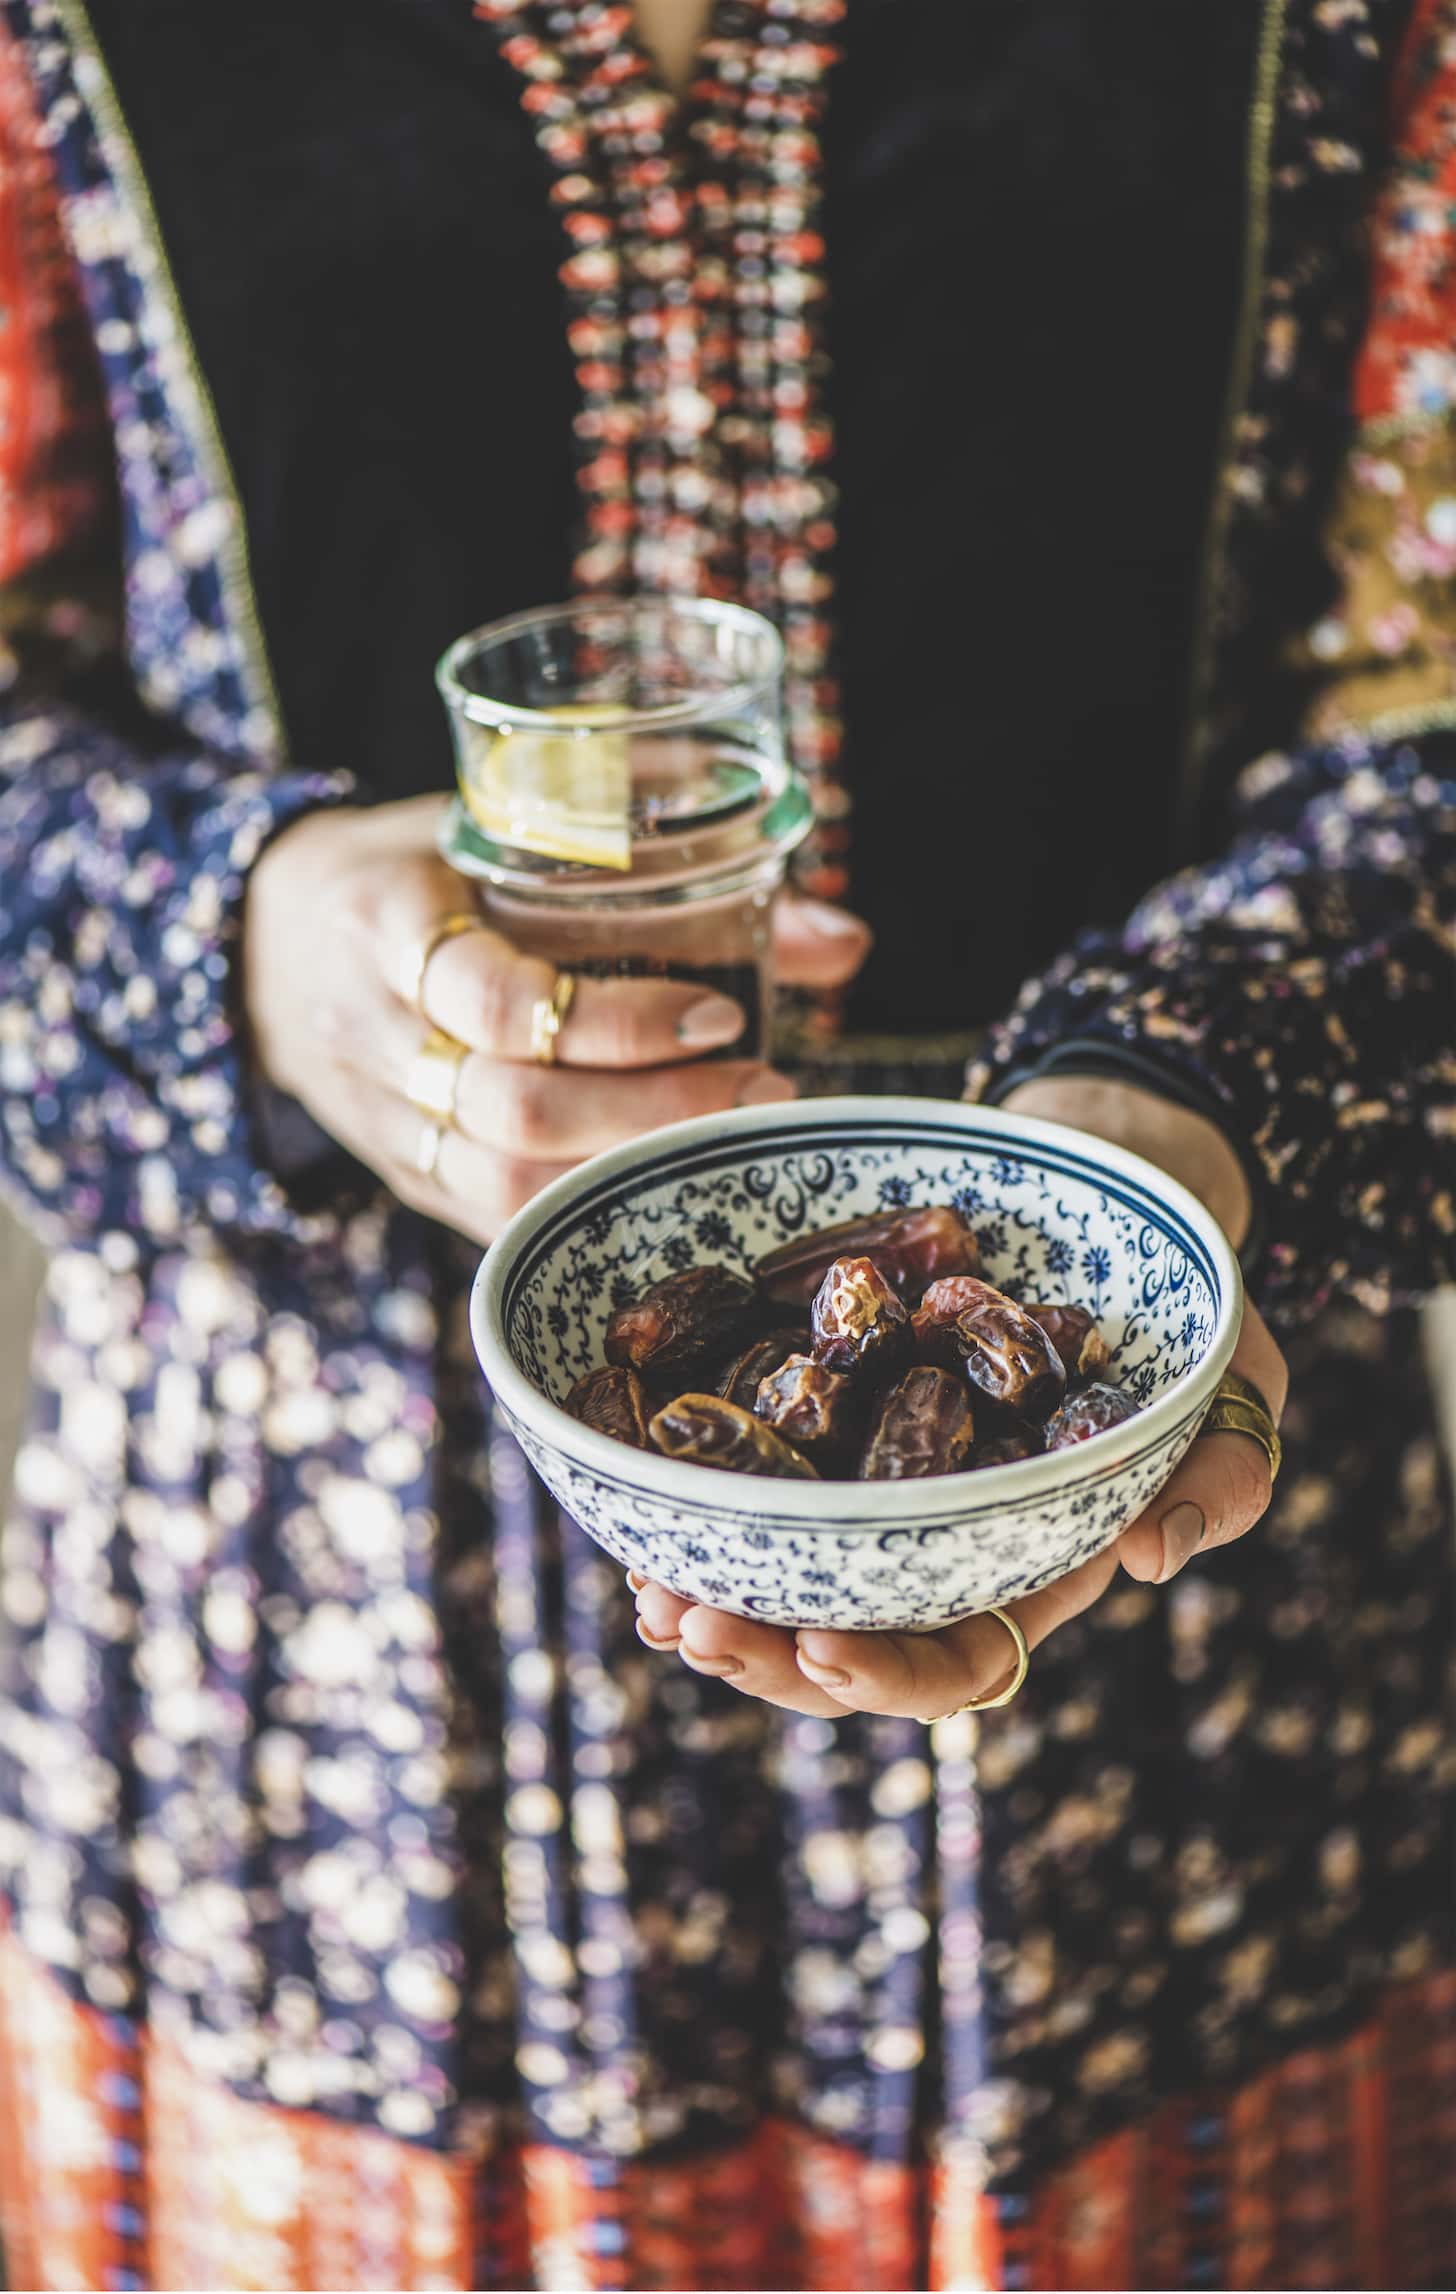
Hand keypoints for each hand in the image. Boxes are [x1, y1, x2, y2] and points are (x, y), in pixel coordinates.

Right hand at [244, 794, 870, 1242]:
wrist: (264, 940)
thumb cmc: (418, 867)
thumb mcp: (511, 825)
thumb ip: (668, 856)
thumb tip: (844, 940)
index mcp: (385, 919)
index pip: (495, 998)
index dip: (617, 1020)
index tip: (722, 1009)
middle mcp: (373, 1031)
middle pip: (514, 1108)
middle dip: (655, 1108)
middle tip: (763, 1085)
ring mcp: (380, 1118)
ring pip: (503, 1182)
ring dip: (633, 1169)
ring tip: (737, 1135)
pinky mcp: (402, 1175)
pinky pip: (495, 1219)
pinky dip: (593, 1207)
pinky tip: (675, 1182)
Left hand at [633, 1073, 1286, 1719]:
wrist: (1099, 1226)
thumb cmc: (1183, 1330)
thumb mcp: (1235, 1391)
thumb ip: (1220, 1475)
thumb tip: (1158, 1554)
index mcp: (1023, 1573)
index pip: (956, 1662)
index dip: (887, 1673)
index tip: (823, 1647)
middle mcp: (931, 1552)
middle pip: (836, 1641)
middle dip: (759, 1650)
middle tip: (691, 1622)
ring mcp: (866, 1496)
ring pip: (776, 1580)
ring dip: (707, 1596)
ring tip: (650, 1594)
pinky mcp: (814, 1430)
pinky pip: (745, 1488)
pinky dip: (691, 1506)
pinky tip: (631, 1507)